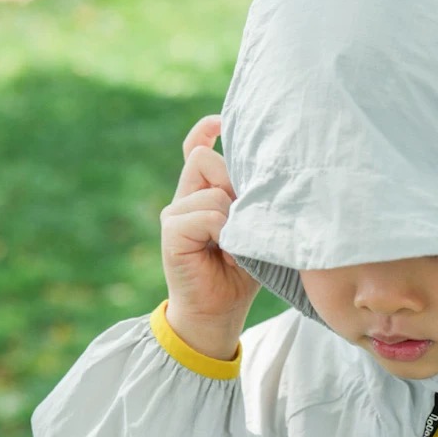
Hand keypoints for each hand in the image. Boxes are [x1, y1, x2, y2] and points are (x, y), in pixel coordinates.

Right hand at [159, 113, 259, 351]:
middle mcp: (184, 198)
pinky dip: (222, 231)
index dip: (207, 130)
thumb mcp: (254, 233)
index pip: (197, 149)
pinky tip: (225, 252)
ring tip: (235, 247)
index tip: (223, 120)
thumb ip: (252, 203)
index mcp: (202, 195)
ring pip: (211, 189)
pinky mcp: (171, 231)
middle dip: (233, 184)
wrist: (217, 315)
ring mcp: (174, 213)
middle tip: (245, 223)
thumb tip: (267, 174)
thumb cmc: (241, 276)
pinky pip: (205, 214)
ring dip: (233, 217)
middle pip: (206, 160)